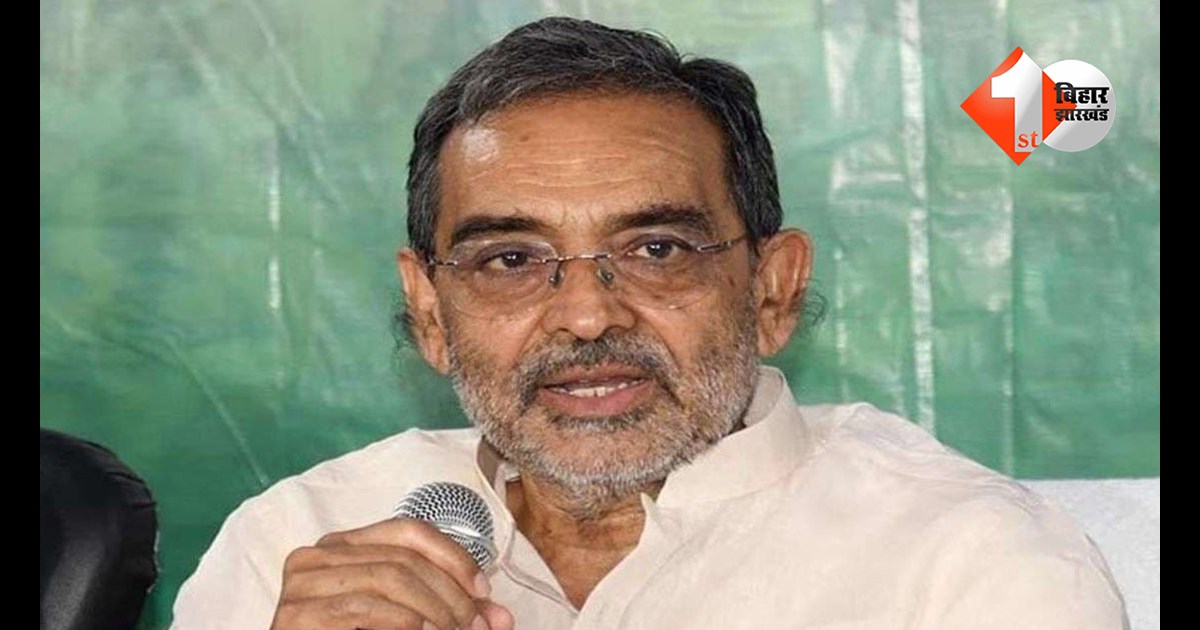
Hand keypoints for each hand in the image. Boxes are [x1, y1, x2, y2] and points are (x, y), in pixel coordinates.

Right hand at [269, 518, 514, 629]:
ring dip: (435, 610)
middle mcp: (317, 555)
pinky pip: (364, 608)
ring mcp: (301, 585)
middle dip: (452, 594)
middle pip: (404, 557)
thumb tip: (502, 619)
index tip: (484, 591)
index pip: (409, 529)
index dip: (453, 556)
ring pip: (390, 579)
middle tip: (478, 627)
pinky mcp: (295, 617)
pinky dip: (405, 623)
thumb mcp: (408, 618)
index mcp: (342, 546)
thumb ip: (449, 613)